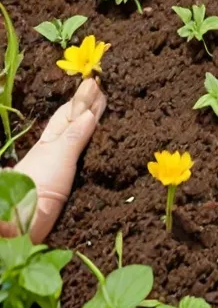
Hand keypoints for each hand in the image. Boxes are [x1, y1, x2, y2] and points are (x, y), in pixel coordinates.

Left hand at [11, 78, 105, 242]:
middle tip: (104, 91)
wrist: (22, 226)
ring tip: (106, 114)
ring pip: (79, 143)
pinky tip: (103, 150)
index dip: (82, 98)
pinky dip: (94, 151)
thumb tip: (91, 109)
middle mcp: (54, 154)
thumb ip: (76, 134)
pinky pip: (85, 161)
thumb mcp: (59, 155)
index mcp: (50, 142)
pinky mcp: (68, 188)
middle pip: (72, 127)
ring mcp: (60, 170)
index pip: (68, 114)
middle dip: (87, 109)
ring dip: (92, 129)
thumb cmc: (39, 186)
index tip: (97, 81)